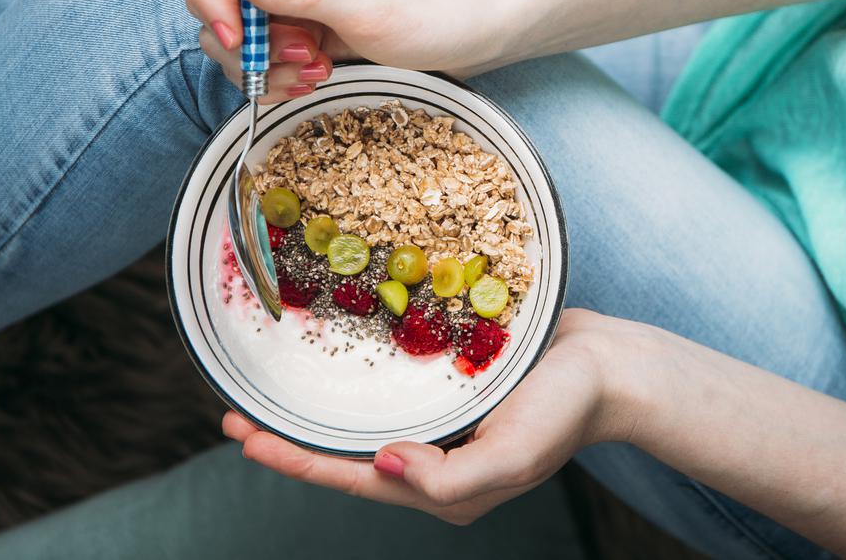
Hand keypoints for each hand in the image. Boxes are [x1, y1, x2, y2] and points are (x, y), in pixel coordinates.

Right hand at [186, 0, 511, 102]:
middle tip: (300, 60)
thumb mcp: (369, 5)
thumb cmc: (439, 8)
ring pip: (241, 34)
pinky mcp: (311, 29)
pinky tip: (317, 80)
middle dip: (245, 41)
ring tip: (317, 73)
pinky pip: (268, 55)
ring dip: (264, 65)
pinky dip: (281, 75)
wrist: (483, 30)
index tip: (239, 38)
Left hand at [222, 308, 632, 523]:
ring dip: (316, 409)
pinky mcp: (451, 385)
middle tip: (234, 416)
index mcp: (441, 485)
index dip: (293, 461)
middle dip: (289, 439)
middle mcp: (434, 456)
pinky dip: (356, 380)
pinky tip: (338, 361)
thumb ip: (447, 478)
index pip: (351, 478)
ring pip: (364, 421)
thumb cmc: (566, 412)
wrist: (611, 365)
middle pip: (346, 455)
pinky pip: (393, 389)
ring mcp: (442, 422)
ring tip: (273, 390)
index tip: (242, 438)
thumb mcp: (512, 456)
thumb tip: (381, 464)